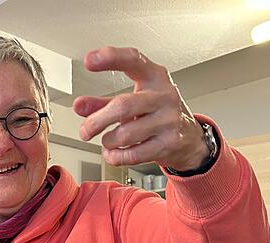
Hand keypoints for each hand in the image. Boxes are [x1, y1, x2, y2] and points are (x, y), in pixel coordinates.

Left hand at [74, 46, 207, 169]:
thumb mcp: (133, 101)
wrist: (190, 139)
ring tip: (107, 141)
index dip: (111, 58)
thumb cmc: (158, 114)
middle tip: (85, 131)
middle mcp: (164, 95)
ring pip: (125, 134)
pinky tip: (113, 153)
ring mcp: (169, 120)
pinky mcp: (169, 143)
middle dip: (97, 121)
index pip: (133, 60)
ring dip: (108, 141)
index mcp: (155, 77)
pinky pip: (132, 154)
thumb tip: (79, 106)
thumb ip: (103, 103)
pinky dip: (116, 156)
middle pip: (122, 106)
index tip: (89, 60)